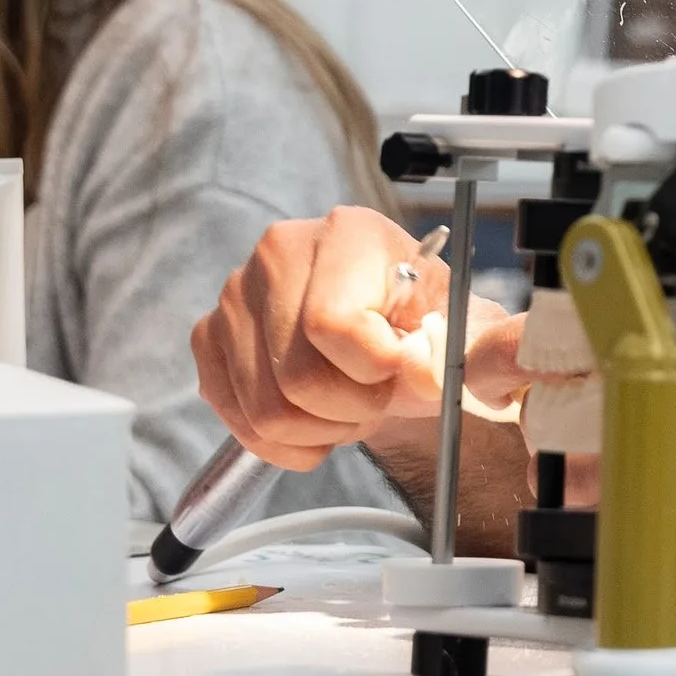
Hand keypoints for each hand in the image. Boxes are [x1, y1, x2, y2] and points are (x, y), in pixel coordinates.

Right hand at [193, 205, 520, 465]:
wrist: (388, 331)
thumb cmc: (423, 322)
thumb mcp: (464, 326)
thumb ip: (465, 347)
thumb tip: (425, 371)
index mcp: (350, 232)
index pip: (335, 326)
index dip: (376, 372)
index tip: (403, 371)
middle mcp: (280, 251)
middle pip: (299, 378)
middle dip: (353, 410)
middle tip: (380, 399)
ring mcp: (236, 295)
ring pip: (267, 409)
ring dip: (322, 429)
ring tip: (351, 406)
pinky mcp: (209, 337)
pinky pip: (238, 421)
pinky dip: (285, 442)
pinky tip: (317, 421)